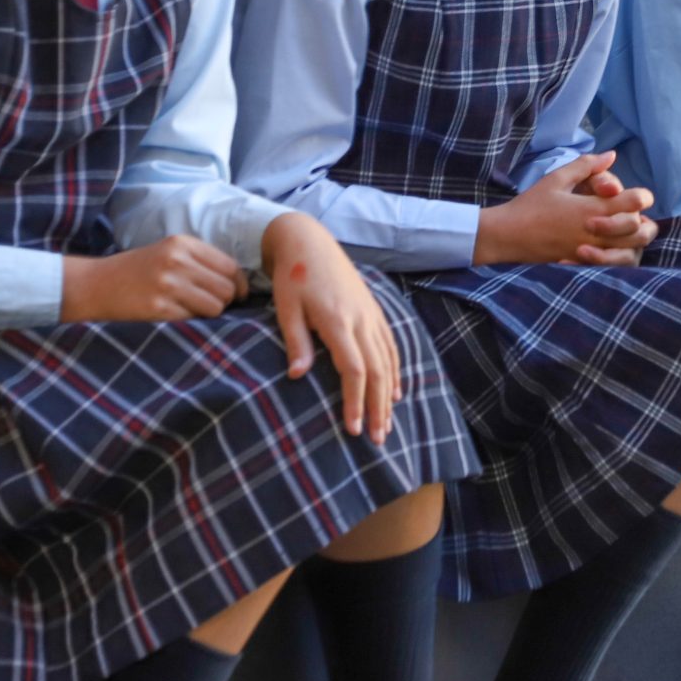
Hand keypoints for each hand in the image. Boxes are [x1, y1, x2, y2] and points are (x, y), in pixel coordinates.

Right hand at [63, 234, 248, 322]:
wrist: (96, 284)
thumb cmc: (138, 270)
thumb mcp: (169, 253)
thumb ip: (201, 261)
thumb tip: (240, 285)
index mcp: (182, 243)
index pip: (230, 266)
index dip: (239, 285)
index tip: (235, 295)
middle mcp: (176, 260)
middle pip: (227, 288)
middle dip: (225, 301)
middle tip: (210, 305)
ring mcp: (167, 284)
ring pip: (215, 307)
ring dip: (209, 314)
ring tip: (192, 310)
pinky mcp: (158, 308)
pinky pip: (194, 320)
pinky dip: (190, 321)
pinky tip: (174, 314)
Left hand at [263, 214, 399, 443]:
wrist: (309, 241)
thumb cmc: (292, 276)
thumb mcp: (286, 307)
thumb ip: (296, 341)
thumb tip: (297, 376)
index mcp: (338, 320)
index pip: (354, 369)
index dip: (356, 401)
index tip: (352, 428)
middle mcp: (361, 319)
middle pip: (377, 371)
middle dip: (378, 408)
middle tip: (377, 438)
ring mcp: (371, 314)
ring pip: (388, 360)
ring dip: (388, 395)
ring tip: (386, 424)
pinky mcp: (373, 311)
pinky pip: (390, 346)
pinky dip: (395, 371)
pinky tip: (395, 392)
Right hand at [474, 150, 658, 266]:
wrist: (508, 236)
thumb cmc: (531, 205)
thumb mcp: (557, 179)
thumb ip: (586, 166)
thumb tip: (611, 155)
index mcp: (592, 207)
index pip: (635, 202)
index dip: (641, 197)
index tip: (632, 195)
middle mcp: (596, 232)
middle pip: (639, 229)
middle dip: (641, 220)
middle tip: (630, 215)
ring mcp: (591, 252)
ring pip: (630, 251)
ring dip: (632, 240)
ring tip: (624, 231)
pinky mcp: (583, 265)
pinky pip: (613, 265)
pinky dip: (619, 256)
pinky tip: (611, 246)